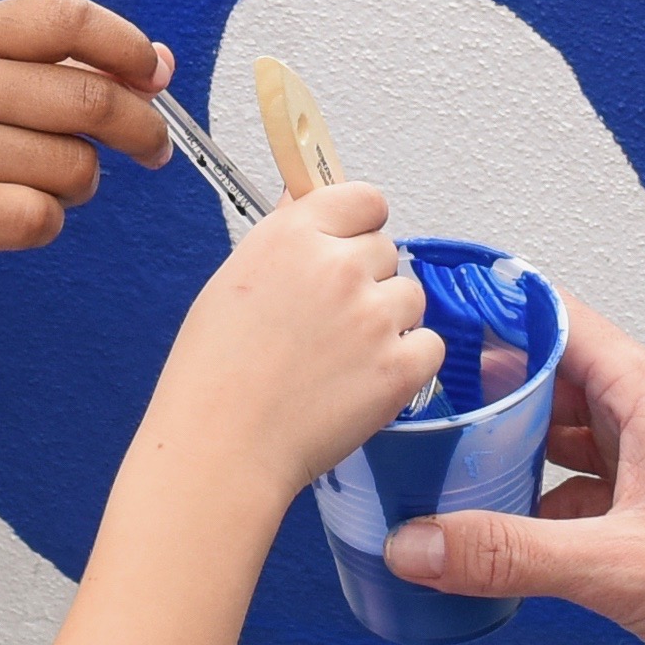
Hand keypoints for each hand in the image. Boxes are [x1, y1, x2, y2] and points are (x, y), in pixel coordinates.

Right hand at [0, 0, 181, 306]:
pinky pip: (41, 218)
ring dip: (80, 185)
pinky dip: (46, 223)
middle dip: (142, 129)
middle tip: (153, 149)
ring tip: (41, 185)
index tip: (154, 76)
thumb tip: (160, 67)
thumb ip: (63, 70)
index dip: (126, 45)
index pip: (66, 18)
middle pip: (89, 98)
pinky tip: (13, 217)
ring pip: (74, 166)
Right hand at [131, 182, 437, 508]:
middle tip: (329, 321)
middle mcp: (340, 267)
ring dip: (388, 321)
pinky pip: (429, 346)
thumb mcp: (234, 280)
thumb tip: (308, 203)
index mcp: (295, 235)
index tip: (348, 246)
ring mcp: (375, 316)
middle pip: (388, 251)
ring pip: (410, 297)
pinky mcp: (400, 366)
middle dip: (367, 280)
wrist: (224, 445)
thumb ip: (285, 239)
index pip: (365, 199)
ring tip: (341, 358)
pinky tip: (364, 380)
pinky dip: (407, 363)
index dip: (358, 226)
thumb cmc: (215, 373)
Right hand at [381, 304, 644, 644]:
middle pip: (551, 382)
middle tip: (414, 402)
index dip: (495, 309)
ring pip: (562, 443)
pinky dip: (533, 511)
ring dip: (507, 455)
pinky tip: (496, 538)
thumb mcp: (620, 568)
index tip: (433, 309)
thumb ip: (510, 554)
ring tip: (438, 466)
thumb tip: (421, 543)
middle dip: (483, 391)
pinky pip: (577, 499)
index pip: (561, 322)